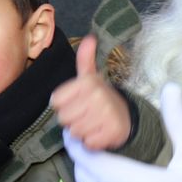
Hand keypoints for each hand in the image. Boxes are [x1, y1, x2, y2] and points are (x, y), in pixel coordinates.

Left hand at [52, 35, 131, 149]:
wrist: (125, 117)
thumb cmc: (100, 98)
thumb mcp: (90, 77)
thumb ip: (85, 59)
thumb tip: (89, 37)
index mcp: (87, 82)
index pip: (55, 102)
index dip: (63, 105)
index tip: (76, 102)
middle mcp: (97, 96)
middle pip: (63, 119)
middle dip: (72, 120)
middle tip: (85, 114)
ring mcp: (106, 114)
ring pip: (75, 132)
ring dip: (82, 132)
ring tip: (93, 123)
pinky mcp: (112, 132)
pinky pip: (88, 143)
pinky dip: (92, 142)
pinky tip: (100, 132)